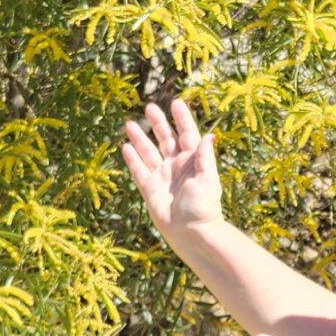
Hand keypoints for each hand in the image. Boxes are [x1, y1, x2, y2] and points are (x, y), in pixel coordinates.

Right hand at [121, 98, 222, 245]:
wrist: (190, 232)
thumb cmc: (203, 206)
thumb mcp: (208, 179)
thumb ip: (204, 157)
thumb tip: (210, 135)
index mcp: (193, 160)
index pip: (187, 134)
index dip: (182, 119)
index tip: (175, 103)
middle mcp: (176, 165)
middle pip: (165, 139)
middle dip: (158, 123)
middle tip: (149, 107)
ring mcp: (162, 176)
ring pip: (148, 151)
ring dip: (140, 138)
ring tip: (130, 123)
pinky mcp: (149, 188)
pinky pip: (139, 170)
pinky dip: (132, 159)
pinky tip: (125, 146)